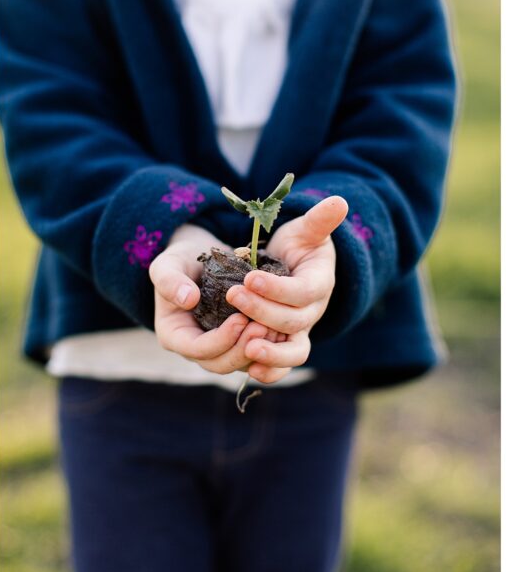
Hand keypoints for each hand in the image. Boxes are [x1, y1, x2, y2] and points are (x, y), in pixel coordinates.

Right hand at [150, 224, 288, 378]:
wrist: (200, 257)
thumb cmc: (181, 260)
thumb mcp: (168, 264)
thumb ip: (170, 280)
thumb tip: (188, 299)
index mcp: (173, 334)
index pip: (197, 350)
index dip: (220, 340)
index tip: (240, 318)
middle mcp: (195, 348)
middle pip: (219, 364)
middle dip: (242, 350)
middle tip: (263, 327)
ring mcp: (217, 348)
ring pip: (239, 364)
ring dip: (258, 350)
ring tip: (274, 328)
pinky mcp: (236, 342)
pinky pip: (253, 355)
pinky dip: (267, 346)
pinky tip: (280, 329)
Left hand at [225, 196, 348, 370]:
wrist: (294, 269)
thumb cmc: (298, 246)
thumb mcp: (305, 230)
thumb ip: (319, 221)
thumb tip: (339, 202)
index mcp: (319, 284)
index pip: (304, 292)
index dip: (278, 288)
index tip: (250, 276)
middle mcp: (313, 312)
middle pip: (293, 321)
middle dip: (262, 310)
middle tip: (233, 294)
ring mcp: (300, 331)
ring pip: (294, 351)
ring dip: (270, 352)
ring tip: (246, 347)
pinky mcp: (284, 343)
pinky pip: (282, 365)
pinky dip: (270, 370)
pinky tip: (250, 368)